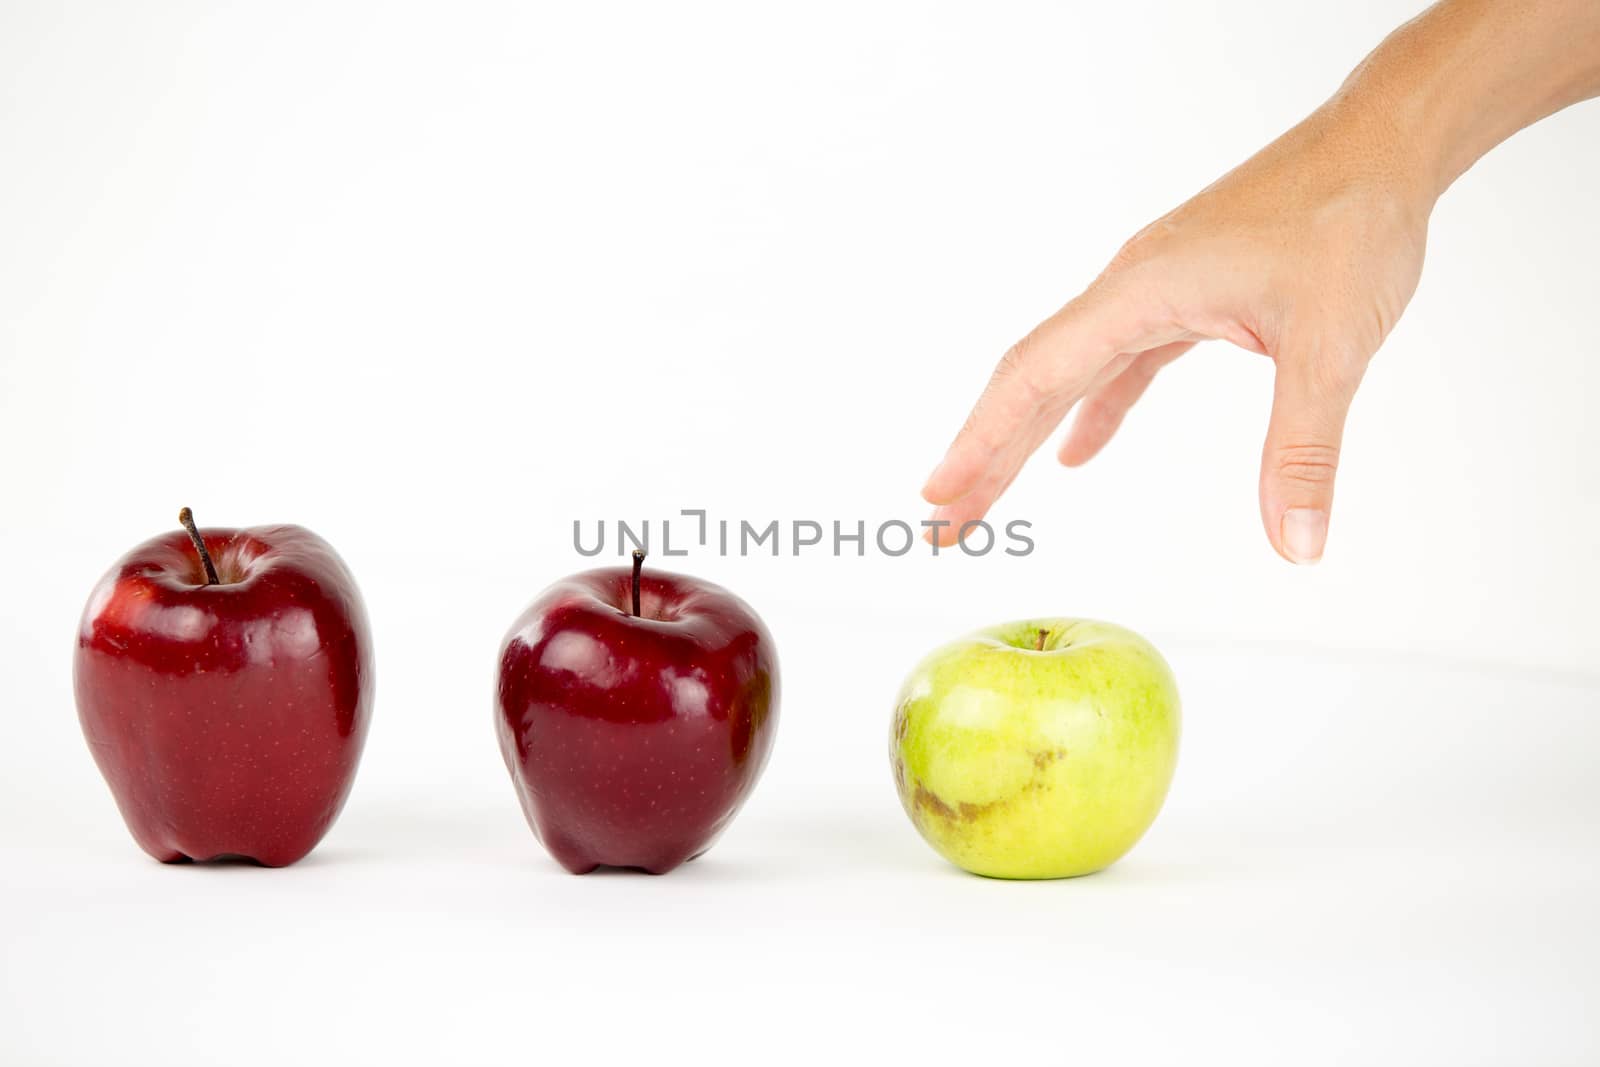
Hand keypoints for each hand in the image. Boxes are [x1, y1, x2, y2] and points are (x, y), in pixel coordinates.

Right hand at [921, 101, 1431, 563]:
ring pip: (1070, 372)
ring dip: (1026, 435)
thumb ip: (1302, 451)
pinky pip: (1119, 362)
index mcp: (1140, 290)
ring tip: (988, 494)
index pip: (1036, 375)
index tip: (939, 494)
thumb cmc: (1352, 217)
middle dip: (985, 454)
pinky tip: (1078, 451)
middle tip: (945, 523)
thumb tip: (1296, 545)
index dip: (981, 441)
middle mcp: (1130, 288)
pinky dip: (1094, 408)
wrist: (1385, 144)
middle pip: (1033, 379)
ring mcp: (1154, 291)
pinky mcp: (1184, 295)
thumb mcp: (1332, 346)